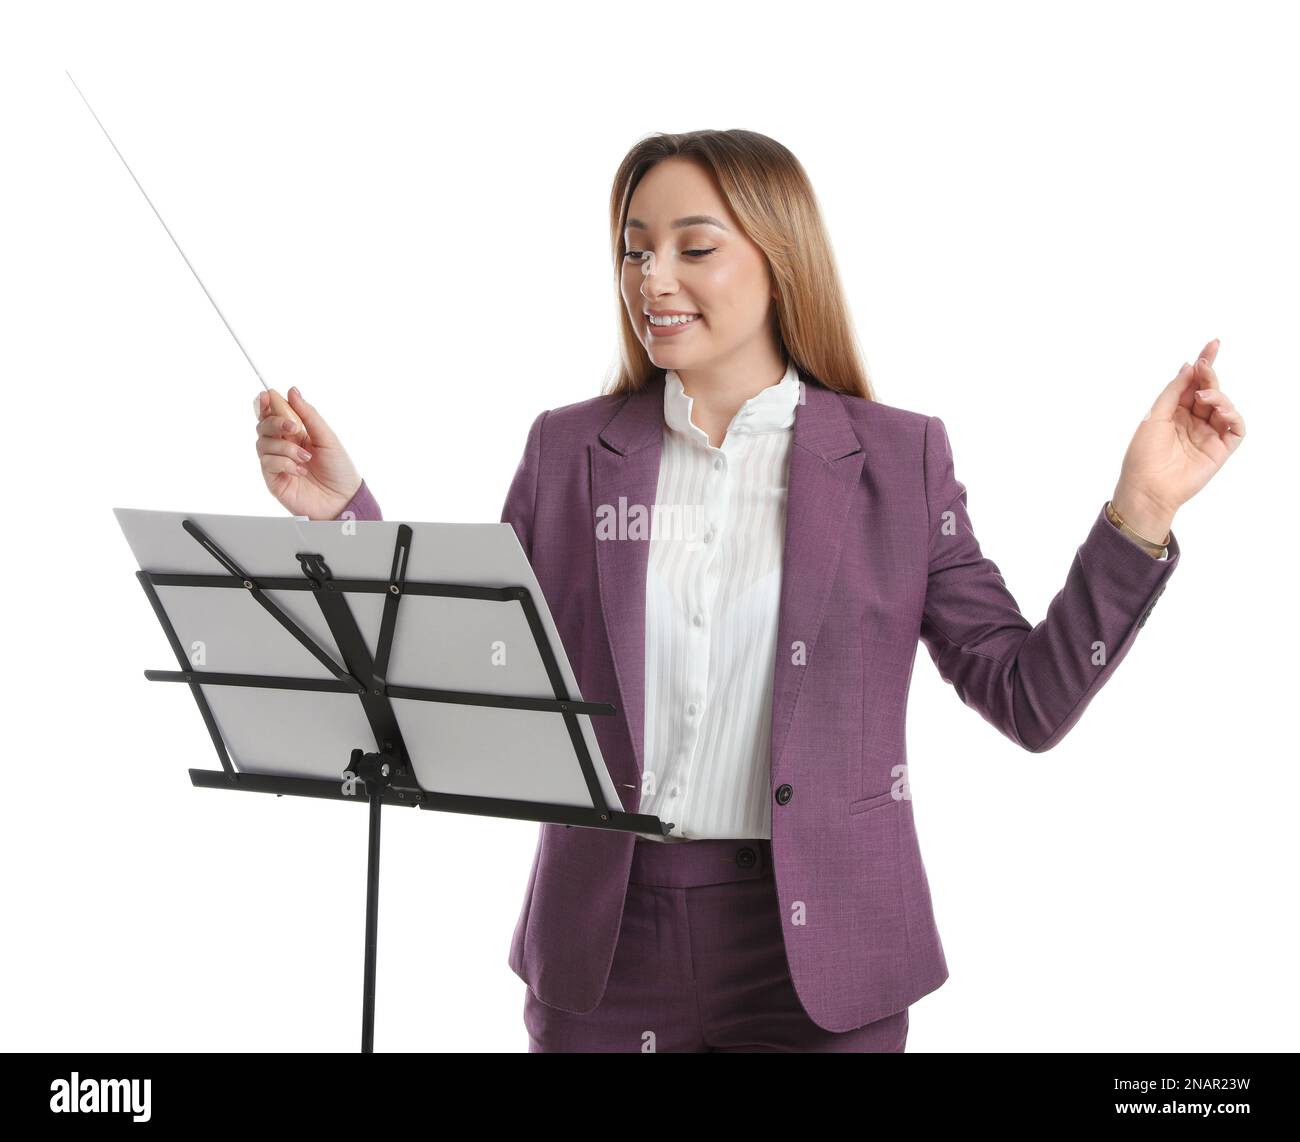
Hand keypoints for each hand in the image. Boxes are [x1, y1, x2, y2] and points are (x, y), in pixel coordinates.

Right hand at [253, 387, 363, 519]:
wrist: (344, 499)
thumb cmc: (339, 470)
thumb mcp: (327, 437)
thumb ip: (309, 415)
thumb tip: (292, 391)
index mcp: (296, 434)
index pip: (273, 414)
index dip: (266, 403)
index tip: (267, 394)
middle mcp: (284, 446)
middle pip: (263, 426)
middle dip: (274, 422)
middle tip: (293, 426)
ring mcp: (278, 463)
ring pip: (263, 444)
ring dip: (285, 447)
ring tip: (306, 458)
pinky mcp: (274, 480)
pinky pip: (267, 463)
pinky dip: (284, 463)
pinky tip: (300, 470)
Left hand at [1111, 338, 1245, 538]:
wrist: (1146, 488)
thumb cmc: (1143, 455)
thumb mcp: (1154, 416)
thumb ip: (1173, 391)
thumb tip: (1189, 366)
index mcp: (1174, 412)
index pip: (1193, 383)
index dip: (1204, 364)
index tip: (1211, 344)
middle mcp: (1193, 421)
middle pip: (1209, 390)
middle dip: (1210, 374)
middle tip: (1206, 363)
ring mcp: (1208, 435)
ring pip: (1224, 406)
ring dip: (1218, 394)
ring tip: (1204, 395)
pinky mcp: (1220, 449)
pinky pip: (1236, 427)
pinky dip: (1233, 415)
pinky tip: (1220, 410)